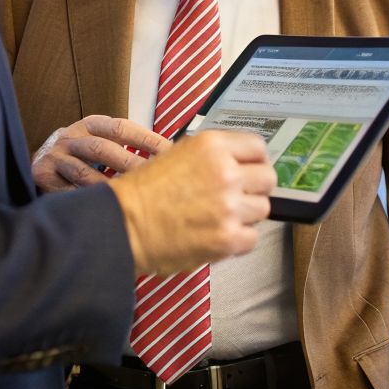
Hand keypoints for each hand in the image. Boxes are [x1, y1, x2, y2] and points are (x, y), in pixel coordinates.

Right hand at [31, 115, 168, 192]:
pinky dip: (86, 199)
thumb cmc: (85, 152)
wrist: (43, 158)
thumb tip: (171, 155)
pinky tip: (103, 207)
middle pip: (102, 148)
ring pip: (84, 172)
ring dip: (108, 186)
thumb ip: (129, 144)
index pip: (122, 128)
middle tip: (152, 179)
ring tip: (130, 197)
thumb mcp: (103, 139)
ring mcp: (56, 155)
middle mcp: (72, 136)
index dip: (145, 139)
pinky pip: (68, 191)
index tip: (169, 152)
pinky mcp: (44, 175)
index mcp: (92, 124)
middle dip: (129, 164)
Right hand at [108, 130, 275, 275]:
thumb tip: (238, 163)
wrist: (121, 225)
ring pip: (262, 209)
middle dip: (254, 189)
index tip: (250, 171)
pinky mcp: (227, 238)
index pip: (258, 148)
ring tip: (218, 219)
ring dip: (244, 216)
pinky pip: (252, 238)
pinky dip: (237, 241)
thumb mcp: (177, 155)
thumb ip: (212, 156)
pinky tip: (216, 236)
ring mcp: (228, 206)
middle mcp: (225, 172)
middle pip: (267, 179)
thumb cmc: (141, 193)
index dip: (255, 162)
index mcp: (212, 146)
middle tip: (237, 198)